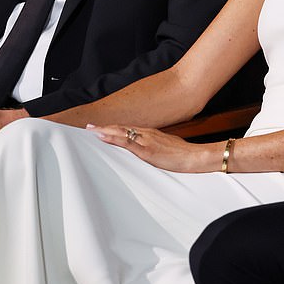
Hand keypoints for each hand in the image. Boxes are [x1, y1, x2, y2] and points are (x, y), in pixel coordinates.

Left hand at [88, 124, 211, 171]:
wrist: (194, 156)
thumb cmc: (182, 154)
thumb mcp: (165, 146)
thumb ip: (153, 145)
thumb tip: (144, 149)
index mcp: (150, 133)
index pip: (127, 129)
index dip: (112, 128)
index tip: (100, 128)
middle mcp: (146, 133)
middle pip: (121, 128)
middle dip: (104, 128)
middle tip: (88, 127)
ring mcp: (146, 140)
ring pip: (121, 132)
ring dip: (105, 131)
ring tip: (91, 130)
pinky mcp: (147, 150)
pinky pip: (127, 142)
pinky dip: (114, 138)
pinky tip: (104, 137)